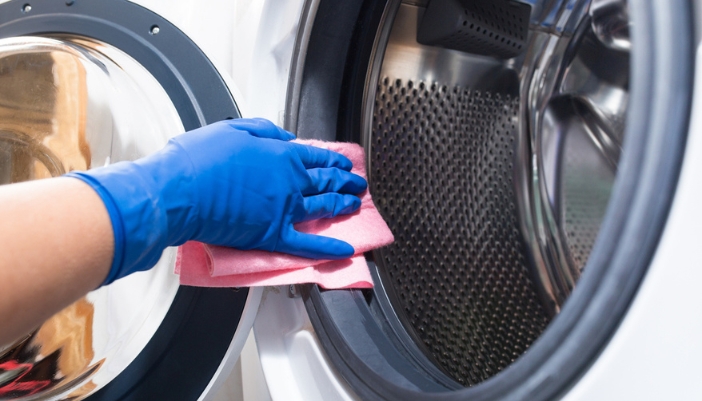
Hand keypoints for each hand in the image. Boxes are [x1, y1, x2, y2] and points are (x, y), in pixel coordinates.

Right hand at [66, 118, 366, 284]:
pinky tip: (345, 251)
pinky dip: (328, 249)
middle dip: (345, 181)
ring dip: (343, 206)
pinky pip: (307, 245)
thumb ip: (266, 131)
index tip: (343, 164)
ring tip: (355, 205)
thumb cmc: (199, 159)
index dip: (333, 160)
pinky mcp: (272, 235)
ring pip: (323, 208)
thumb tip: (286, 137)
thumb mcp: (234, 128)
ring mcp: (284, 210)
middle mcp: (290, 182)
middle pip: (326, 181)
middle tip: (358, 183)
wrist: (179, 191)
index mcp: (281, 155)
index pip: (316, 157)